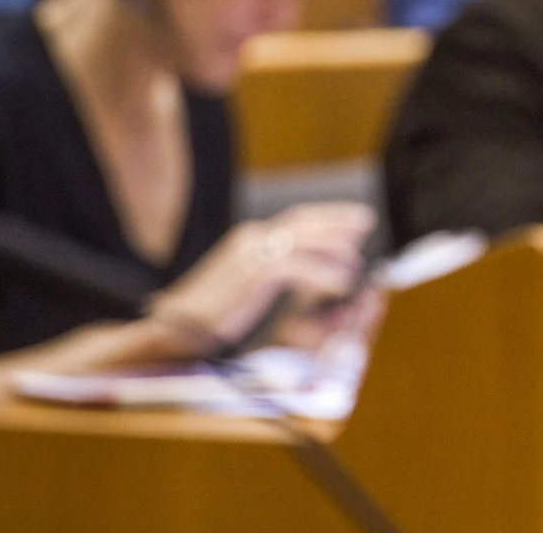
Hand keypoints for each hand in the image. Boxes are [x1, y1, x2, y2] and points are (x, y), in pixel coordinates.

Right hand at [149, 202, 374, 355]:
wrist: (176, 326)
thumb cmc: (211, 312)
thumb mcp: (247, 287)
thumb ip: (274, 274)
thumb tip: (309, 274)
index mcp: (249, 239)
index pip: (296, 219)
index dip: (328, 216)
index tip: (353, 218)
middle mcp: (251, 239)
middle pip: (303, 221)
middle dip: (338, 220)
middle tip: (366, 222)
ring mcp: (251, 254)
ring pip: (303, 241)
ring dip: (335, 248)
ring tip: (356, 259)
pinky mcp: (252, 274)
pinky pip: (298, 268)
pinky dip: (324, 275)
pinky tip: (341, 283)